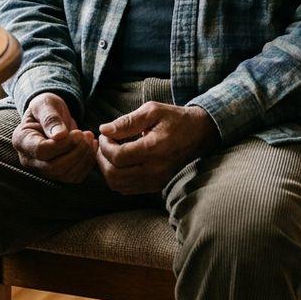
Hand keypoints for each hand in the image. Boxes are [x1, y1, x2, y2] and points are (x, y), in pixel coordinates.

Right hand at [12, 92, 96, 182]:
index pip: (41, 151)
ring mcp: (43, 169)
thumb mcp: (46, 104)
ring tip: (90, 138)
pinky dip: (87, 164)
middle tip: (87, 134)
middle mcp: (29, 159)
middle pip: (53, 167)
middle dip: (76, 152)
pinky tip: (91, 147)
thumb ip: (50, 118)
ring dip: (84, 157)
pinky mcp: (57, 173)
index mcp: (22, 141)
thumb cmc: (46, 107)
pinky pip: (74, 177)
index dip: (63, 144)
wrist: (52, 115)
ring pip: (65, 175)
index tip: (78, 132)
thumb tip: (59, 135)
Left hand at [96, 101, 219, 194]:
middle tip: (103, 145)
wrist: (199, 134)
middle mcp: (155, 169)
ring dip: (107, 170)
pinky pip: (128, 189)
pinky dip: (117, 178)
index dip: (104, 146)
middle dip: (102, 159)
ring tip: (109, 153)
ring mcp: (156, 180)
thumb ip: (127, 121)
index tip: (105, 134)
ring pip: (118, 185)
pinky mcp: (157, 185)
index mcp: (154, 148)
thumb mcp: (152, 110)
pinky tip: (119, 163)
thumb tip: (104, 130)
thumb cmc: (175, 118)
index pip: (117, 156)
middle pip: (114, 175)